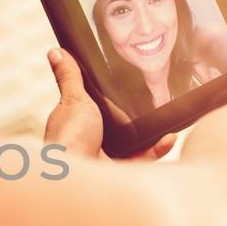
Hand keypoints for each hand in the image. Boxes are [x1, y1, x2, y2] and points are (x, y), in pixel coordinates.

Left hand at [43, 47, 175, 160]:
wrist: (74, 173)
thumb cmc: (68, 137)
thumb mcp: (73, 99)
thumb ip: (69, 77)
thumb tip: (56, 52)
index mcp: (79, 121)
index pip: (97, 107)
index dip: (110, 98)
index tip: (128, 85)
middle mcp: (92, 139)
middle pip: (118, 126)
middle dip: (136, 116)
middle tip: (156, 100)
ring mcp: (106, 156)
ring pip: (134, 143)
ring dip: (152, 133)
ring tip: (167, 117)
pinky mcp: (121, 170)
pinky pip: (144, 158)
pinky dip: (158, 149)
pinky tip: (169, 137)